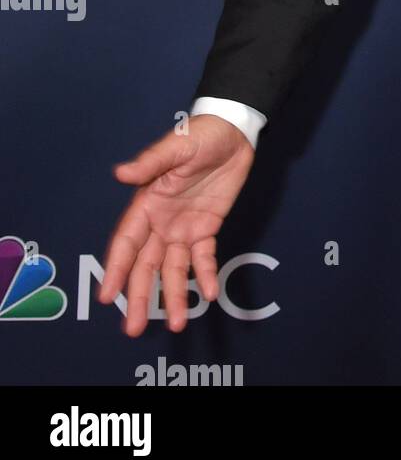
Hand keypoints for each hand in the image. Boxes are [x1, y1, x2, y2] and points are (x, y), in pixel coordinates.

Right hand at [99, 116, 254, 335]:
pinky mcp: (206, 228)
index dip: (116, 269)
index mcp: (146, 204)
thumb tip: (121, 172)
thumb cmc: (199, 135)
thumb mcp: (176, 145)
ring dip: (173, 295)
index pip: (126, 243)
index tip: (108, 296)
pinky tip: (210, 294)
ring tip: (175, 323)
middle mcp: (160, 222)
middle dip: (139, 296)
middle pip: (145, 265)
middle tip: (133, 328)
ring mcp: (183, 228)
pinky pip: (204, 257)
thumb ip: (151, 162)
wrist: (233, 131)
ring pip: (173, 269)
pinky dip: (206, 274)